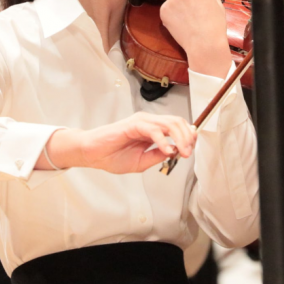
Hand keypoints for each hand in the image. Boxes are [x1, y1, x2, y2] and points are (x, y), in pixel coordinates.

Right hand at [62, 112, 196, 173]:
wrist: (92, 154)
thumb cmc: (112, 156)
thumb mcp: (142, 162)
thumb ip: (158, 156)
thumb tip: (175, 152)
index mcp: (151, 129)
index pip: (176, 126)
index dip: (188, 135)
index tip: (192, 148)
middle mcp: (148, 122)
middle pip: (177, 122)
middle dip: (187, 137)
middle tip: (188, 153)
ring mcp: (141, 121)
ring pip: (169, 123)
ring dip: (180, 138)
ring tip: (182, 153)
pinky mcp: (133, 124)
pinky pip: (154, 130)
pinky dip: (163, 140)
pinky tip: (167, 151)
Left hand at [160, 0, 230, 78]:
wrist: (204, 43)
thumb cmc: (215, 26)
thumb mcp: (219, 5)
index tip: (200, 3)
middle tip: (192, 12)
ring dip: (178, 6)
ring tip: (187, 20)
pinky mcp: (164, 9)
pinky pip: (167, 9)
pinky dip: (171, 15)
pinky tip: (180, 24)